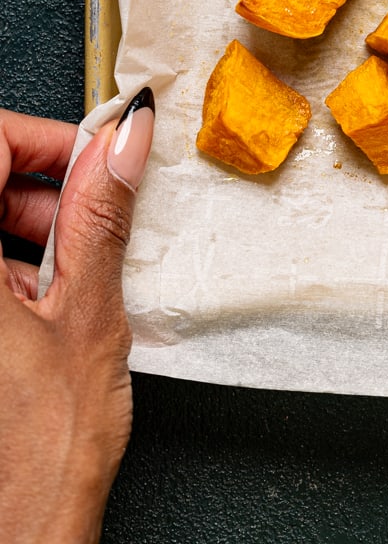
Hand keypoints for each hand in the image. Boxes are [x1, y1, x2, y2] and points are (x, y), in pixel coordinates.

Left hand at [0, 92, 153, 543]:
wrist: (23, 532)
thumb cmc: (43, 450)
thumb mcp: (87, 311)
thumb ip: (99, 214)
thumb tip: (119, 141)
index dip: (42, 137)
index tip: (88, 152)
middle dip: (39, 183)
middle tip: (90, 214)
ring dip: (28, 225)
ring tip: (74, 271)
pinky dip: (14, 263)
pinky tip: (48, 299)